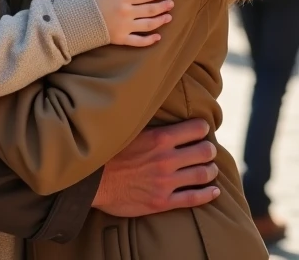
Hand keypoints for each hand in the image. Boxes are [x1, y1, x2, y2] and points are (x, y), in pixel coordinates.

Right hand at [90, 0, 173, 46]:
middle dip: (162, 7)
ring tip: (168, 18)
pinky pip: (139, 41)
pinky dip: (150, 40)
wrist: (78, 19)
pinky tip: (158, 37)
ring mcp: (125, 27)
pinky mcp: (121, 39)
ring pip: (148, 25)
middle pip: (150, 10)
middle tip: (171, 5)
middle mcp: (126, 13)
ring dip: (160, 21)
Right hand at [92, 119, 219, 216]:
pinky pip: (194, 198)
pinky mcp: (162, 201)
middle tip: (208, 150)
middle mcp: (166, 159)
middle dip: (209, 149)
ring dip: (211, 170)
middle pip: (204, 152)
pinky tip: (214, 191)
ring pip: (202, 174)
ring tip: (210, 168)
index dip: (202, 128)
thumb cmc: (108, 152)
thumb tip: (154, 107)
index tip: (202, 129)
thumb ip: (148, 124)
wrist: (92, 182)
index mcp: (159, 138)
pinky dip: (208, 194)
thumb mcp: (128, 130)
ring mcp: (166, 182)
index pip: (195, 129)